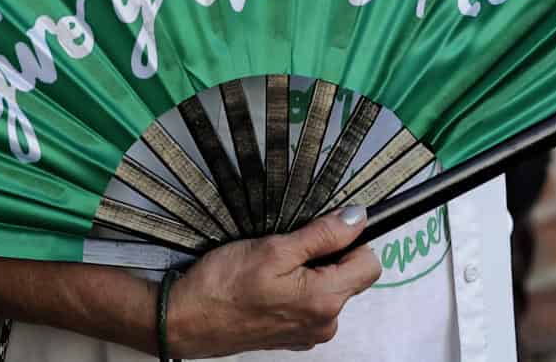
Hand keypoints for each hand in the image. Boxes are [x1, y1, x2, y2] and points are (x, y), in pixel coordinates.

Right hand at [165, 206, 381, 356]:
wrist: (186, 320)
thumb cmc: (225, 284)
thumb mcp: (275, 248)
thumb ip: (323, 235)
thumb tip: (358, 218)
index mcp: (325, 301)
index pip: (369, 264)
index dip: (352, 240)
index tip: (326, 230)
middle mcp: (324, 324)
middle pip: (351, 277)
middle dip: (329, 256)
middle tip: (291, 246)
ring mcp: (308, 334)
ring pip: (330, 288)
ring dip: (311, 271)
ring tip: (275, 266)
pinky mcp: (293, 336)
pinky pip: (311, 304)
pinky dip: (298, 288)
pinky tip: (270, 283)